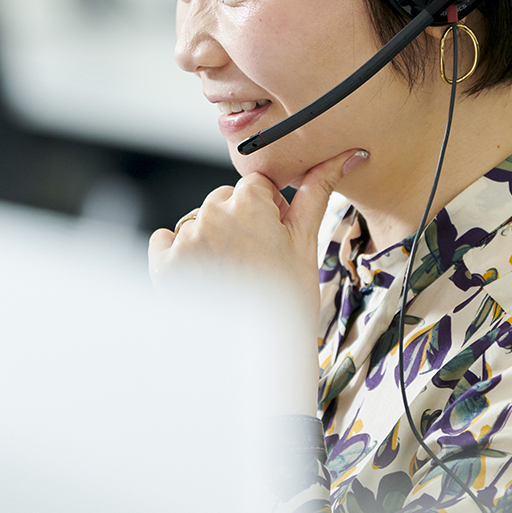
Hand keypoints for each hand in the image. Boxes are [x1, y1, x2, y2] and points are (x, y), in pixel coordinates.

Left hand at [148, 148, 367, 413]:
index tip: (274, 237)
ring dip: (212, 239)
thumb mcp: (305, 242)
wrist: (260, 358)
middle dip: (238, 222)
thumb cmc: (288, 300)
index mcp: (247, 203)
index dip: (267, 210)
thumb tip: (348, 155)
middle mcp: (211, 215)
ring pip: (198, 221)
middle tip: (257, 261)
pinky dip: (178, 253)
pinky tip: (203, 276)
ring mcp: (184, 240)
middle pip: (224, 201)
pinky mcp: (163, 264)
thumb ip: (318, 190)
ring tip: (233, 276)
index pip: (254, 185)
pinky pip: (163, 240)